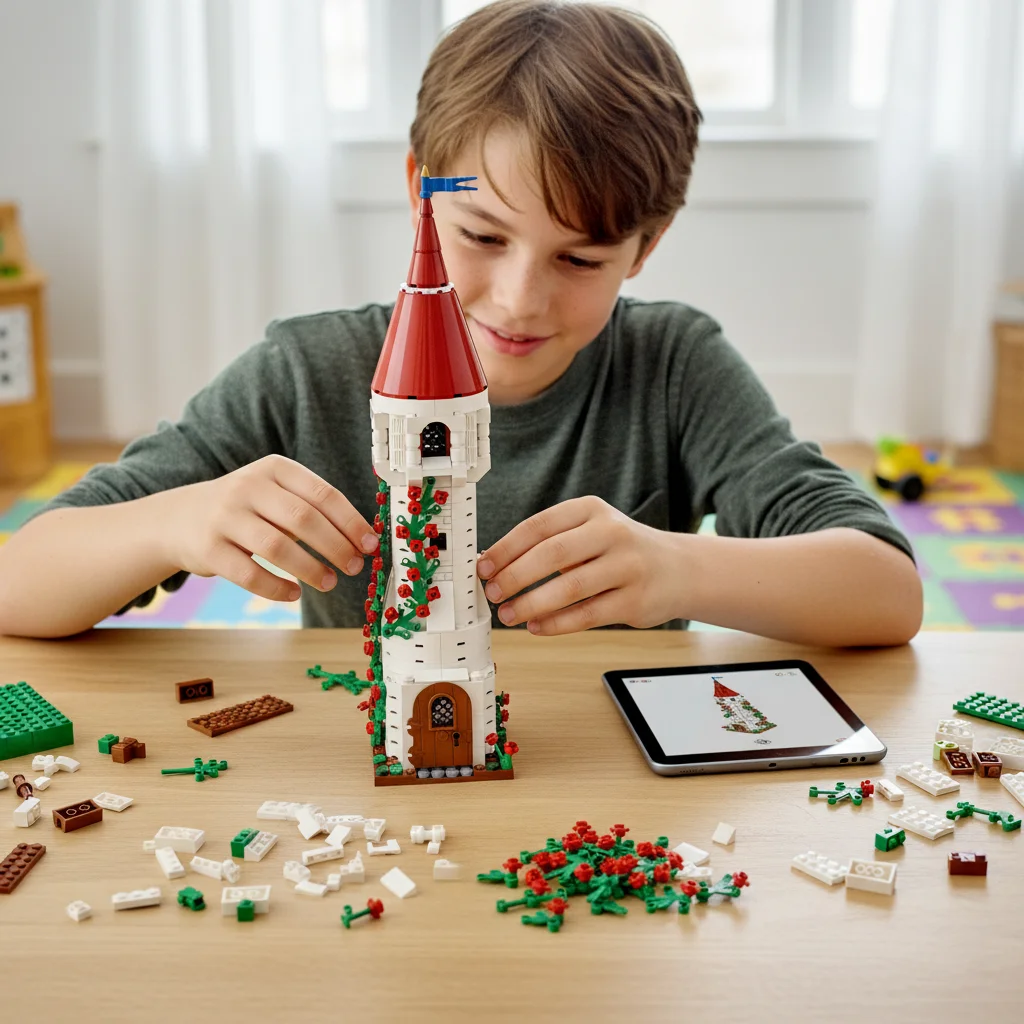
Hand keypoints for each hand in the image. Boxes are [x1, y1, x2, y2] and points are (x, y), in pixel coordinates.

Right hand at [159, 455, 378, 601]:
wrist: (179, 518)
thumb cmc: (245, 509)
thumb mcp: (274, 492)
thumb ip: (311, 507)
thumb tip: (360, 540)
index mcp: (274, 468)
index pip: (323, 493)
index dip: (351, 521)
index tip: (370, 544)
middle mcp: (248, 487)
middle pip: (303, 519)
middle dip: (336, 547)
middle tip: (355, 567)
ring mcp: (225, 517)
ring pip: (277, 547)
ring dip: (310, 569)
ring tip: (329, 583)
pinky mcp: (208, 548)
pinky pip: (250, 574)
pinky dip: (276, 588)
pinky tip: (294, 593)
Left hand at [476, 496, 682, 634]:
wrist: (679, 569)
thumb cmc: (620, 550)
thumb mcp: (589, 531)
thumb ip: (549, 544)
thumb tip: (495, 566)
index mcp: (591, 510)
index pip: (539, 526)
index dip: (506, 548)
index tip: (484, 567)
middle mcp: (611, 533)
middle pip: (552, 554)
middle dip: (515, 576)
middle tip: (493, 593)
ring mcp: (627, 567)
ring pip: (570, 588)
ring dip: (532, 604)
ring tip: (509, 615)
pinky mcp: (635, 601)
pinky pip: (587, 615)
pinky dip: (556, 624)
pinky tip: (536, 627)